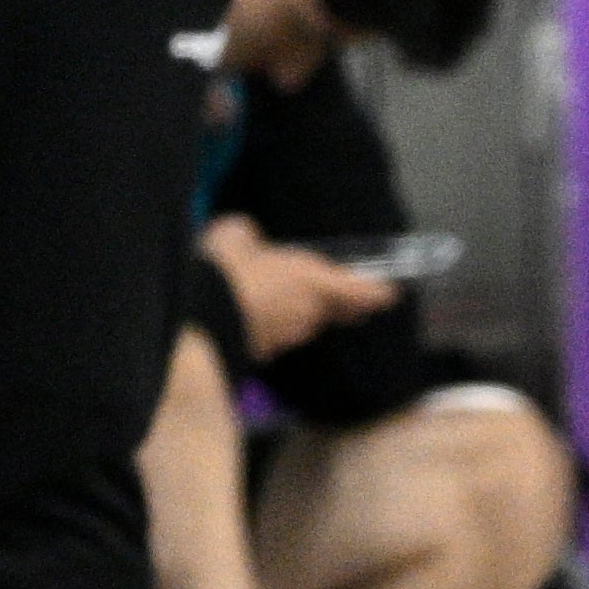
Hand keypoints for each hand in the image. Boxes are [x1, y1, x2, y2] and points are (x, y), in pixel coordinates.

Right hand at [204, 215, 402, 359]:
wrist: (198, 317)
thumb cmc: (226, 268)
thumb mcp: (236, 234)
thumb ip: (249, 236)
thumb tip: (247, 236)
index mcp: (312, 280)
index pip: (356, 290)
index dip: (375, 294)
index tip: (390, 295)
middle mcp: (307, 312)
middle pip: (329, 310)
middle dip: (332, 304)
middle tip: (333, 296)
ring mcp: (286, 337)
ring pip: (301, 324)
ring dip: (295, 314)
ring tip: (274, 297)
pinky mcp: (263, 354)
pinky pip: (275, 336)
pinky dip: (268, 327)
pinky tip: (249, 315)